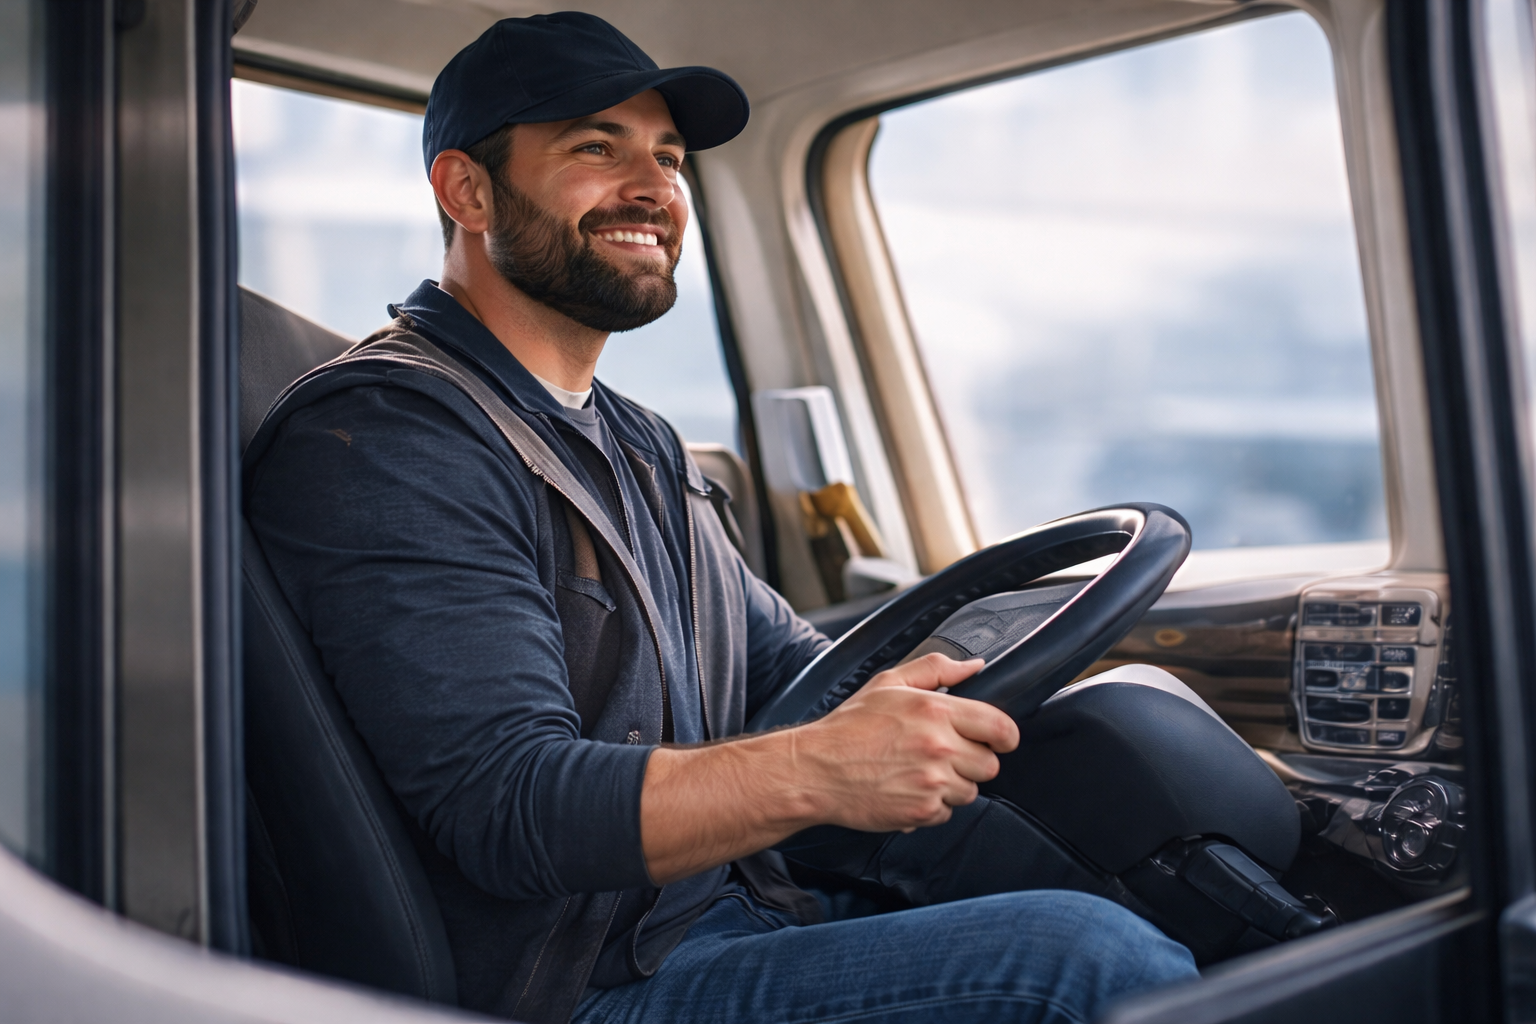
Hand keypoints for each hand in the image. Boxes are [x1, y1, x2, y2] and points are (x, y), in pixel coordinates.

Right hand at [790, 653, 1019, 832]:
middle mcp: (939, 747)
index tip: (997, 738)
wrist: (815, 769)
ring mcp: (932, 782)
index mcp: (935, 710)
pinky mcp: (921, 811)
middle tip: (942, 755)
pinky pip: (946, 813)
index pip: (1000, 727)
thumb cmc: (849, 726)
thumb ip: (935, 668)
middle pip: (990, 765)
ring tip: (918, 772)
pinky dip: (931, 806)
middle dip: (971, 761)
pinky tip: (906, 789)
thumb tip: (974, 666)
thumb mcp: (889, 683)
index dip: (1005, 735)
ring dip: (951, 785)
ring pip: (970, 791)